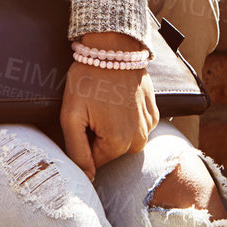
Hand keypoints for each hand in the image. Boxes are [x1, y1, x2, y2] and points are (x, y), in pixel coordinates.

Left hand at [60, 37, 157, 178]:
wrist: (114, 47)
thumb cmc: (89, 79)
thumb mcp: (71, 115)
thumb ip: (76, 152)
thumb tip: (87, 178)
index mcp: (118, 143)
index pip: (94, 161)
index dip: (83, 140)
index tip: (83, 118)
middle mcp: (139, 139)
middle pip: (110, 151)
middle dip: (98, 135)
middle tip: (92, 109)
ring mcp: (150, 126)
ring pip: (123, 139)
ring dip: (112, 127)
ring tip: (106, 103)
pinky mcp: (155, 113)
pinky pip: (136, 126)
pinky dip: (126, 117)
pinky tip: (118, 100)